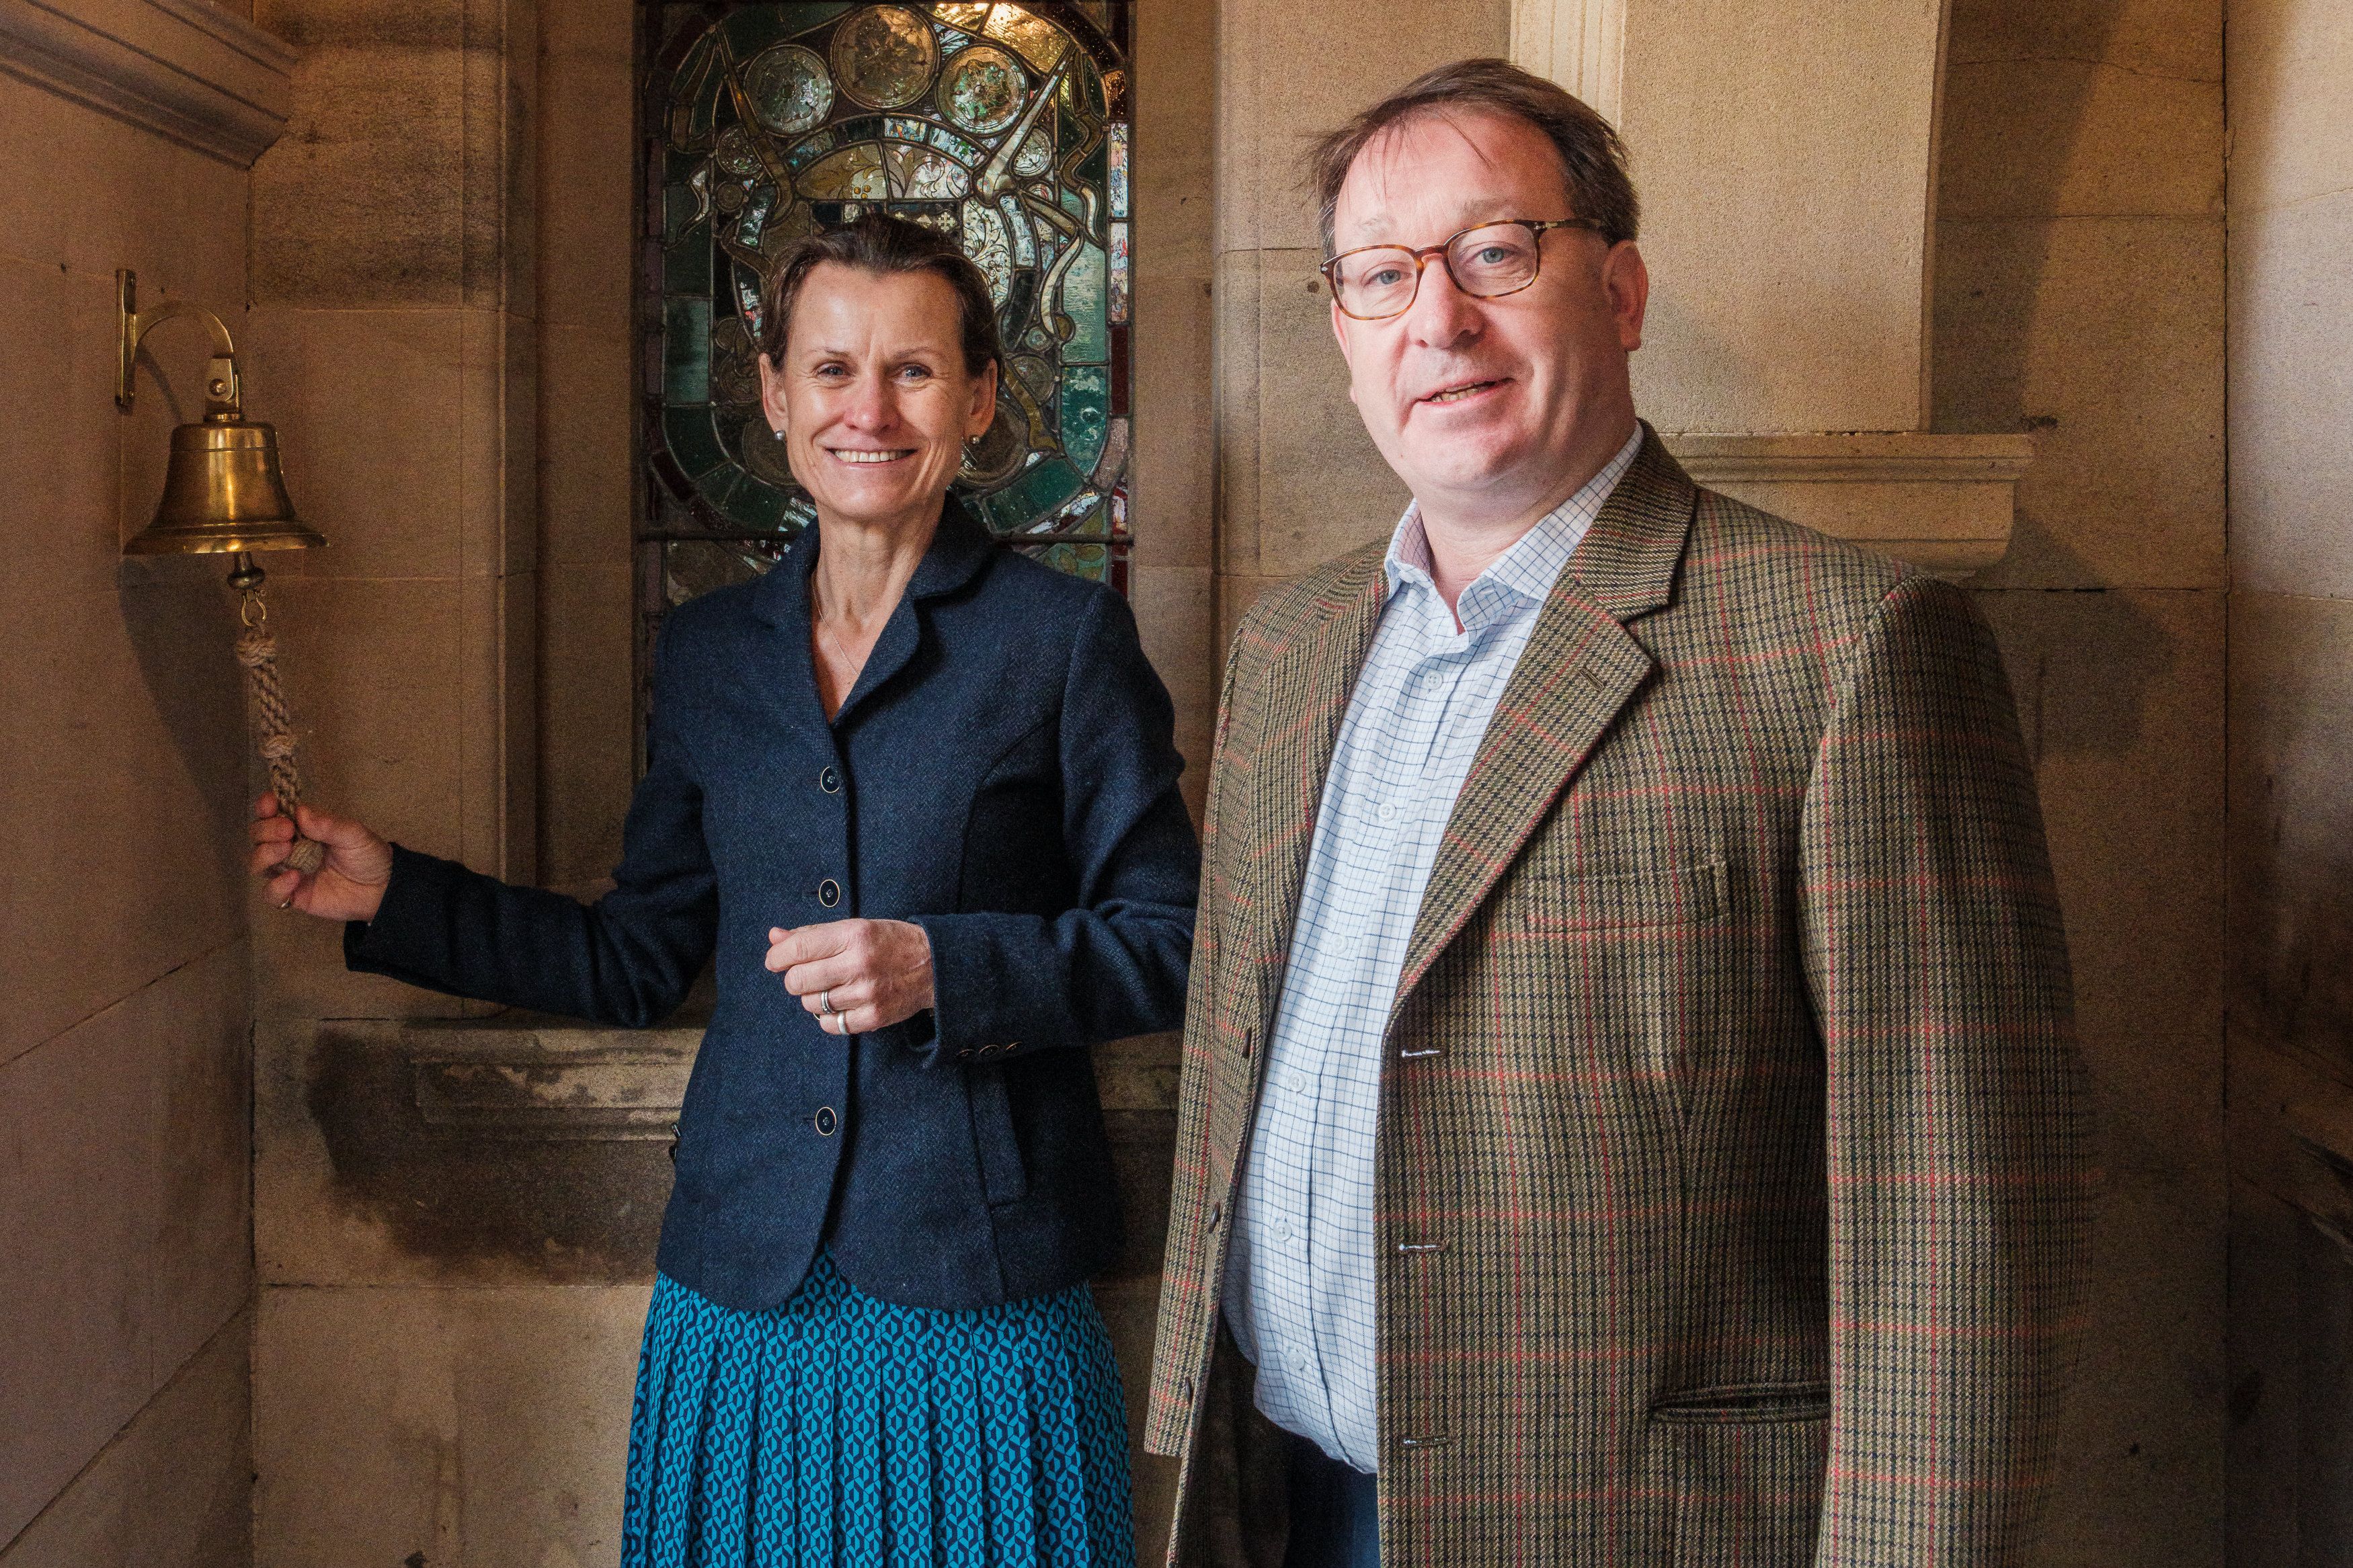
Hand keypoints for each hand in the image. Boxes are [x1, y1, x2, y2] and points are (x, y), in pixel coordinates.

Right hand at [248, 794, 393, 920]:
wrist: (382, 888)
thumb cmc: (367, 855)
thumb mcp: (354, 834)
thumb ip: (329, 825)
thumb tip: (301, 812)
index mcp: (301, 827)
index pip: (272, 814)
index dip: (265, 807)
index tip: (270, 803)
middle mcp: (289, 848)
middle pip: (258, 836)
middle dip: (266, 830)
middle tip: (287, 831)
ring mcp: (288, 871)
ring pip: (257, 863)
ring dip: (265, 854)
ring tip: (287, 851)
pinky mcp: (293, 895)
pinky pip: (271, 893)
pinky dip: (276, 885)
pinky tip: (294, 878)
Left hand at [766, 919, 934, 1035]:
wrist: (934, 965)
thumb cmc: (889, 942)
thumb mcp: (854, 927)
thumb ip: (812, 933)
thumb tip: (774, 936)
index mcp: (853, 935)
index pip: (798, 948)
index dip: (778, 957)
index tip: (775, 961)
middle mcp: (859, 964)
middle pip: (798, 980)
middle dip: (794, 979)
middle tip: (805, 975)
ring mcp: (866, 993)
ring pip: (811, 1004)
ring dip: (812, 998)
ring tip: (829, 988)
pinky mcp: (873, 1017)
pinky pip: (830, 1025)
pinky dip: (828, 1017)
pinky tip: (840, 1004)